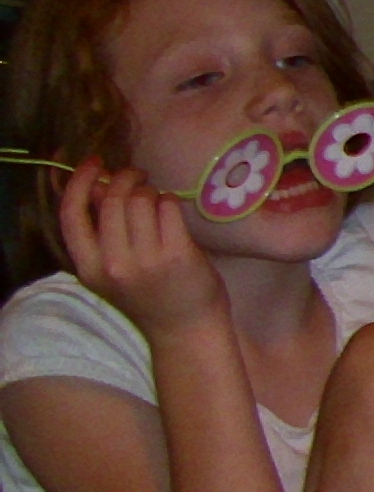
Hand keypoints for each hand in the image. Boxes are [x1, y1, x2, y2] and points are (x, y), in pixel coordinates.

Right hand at [56, 162, 226, 339]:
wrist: (185, 329)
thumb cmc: (150, 293)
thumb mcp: (113, 266)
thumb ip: (102, 228)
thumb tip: (99, 183)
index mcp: (88, 268)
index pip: (71, 215)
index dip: (79, 182)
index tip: (93, 161)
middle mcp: (112, 264)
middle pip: (113, 199)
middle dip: (126, 178)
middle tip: (138, 176)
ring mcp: (145, 260)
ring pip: (141, 199)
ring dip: (151, 191)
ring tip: (157, 201)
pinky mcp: (177, 254)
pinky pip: (168, 207)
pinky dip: (170, 201)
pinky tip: (171, 211)